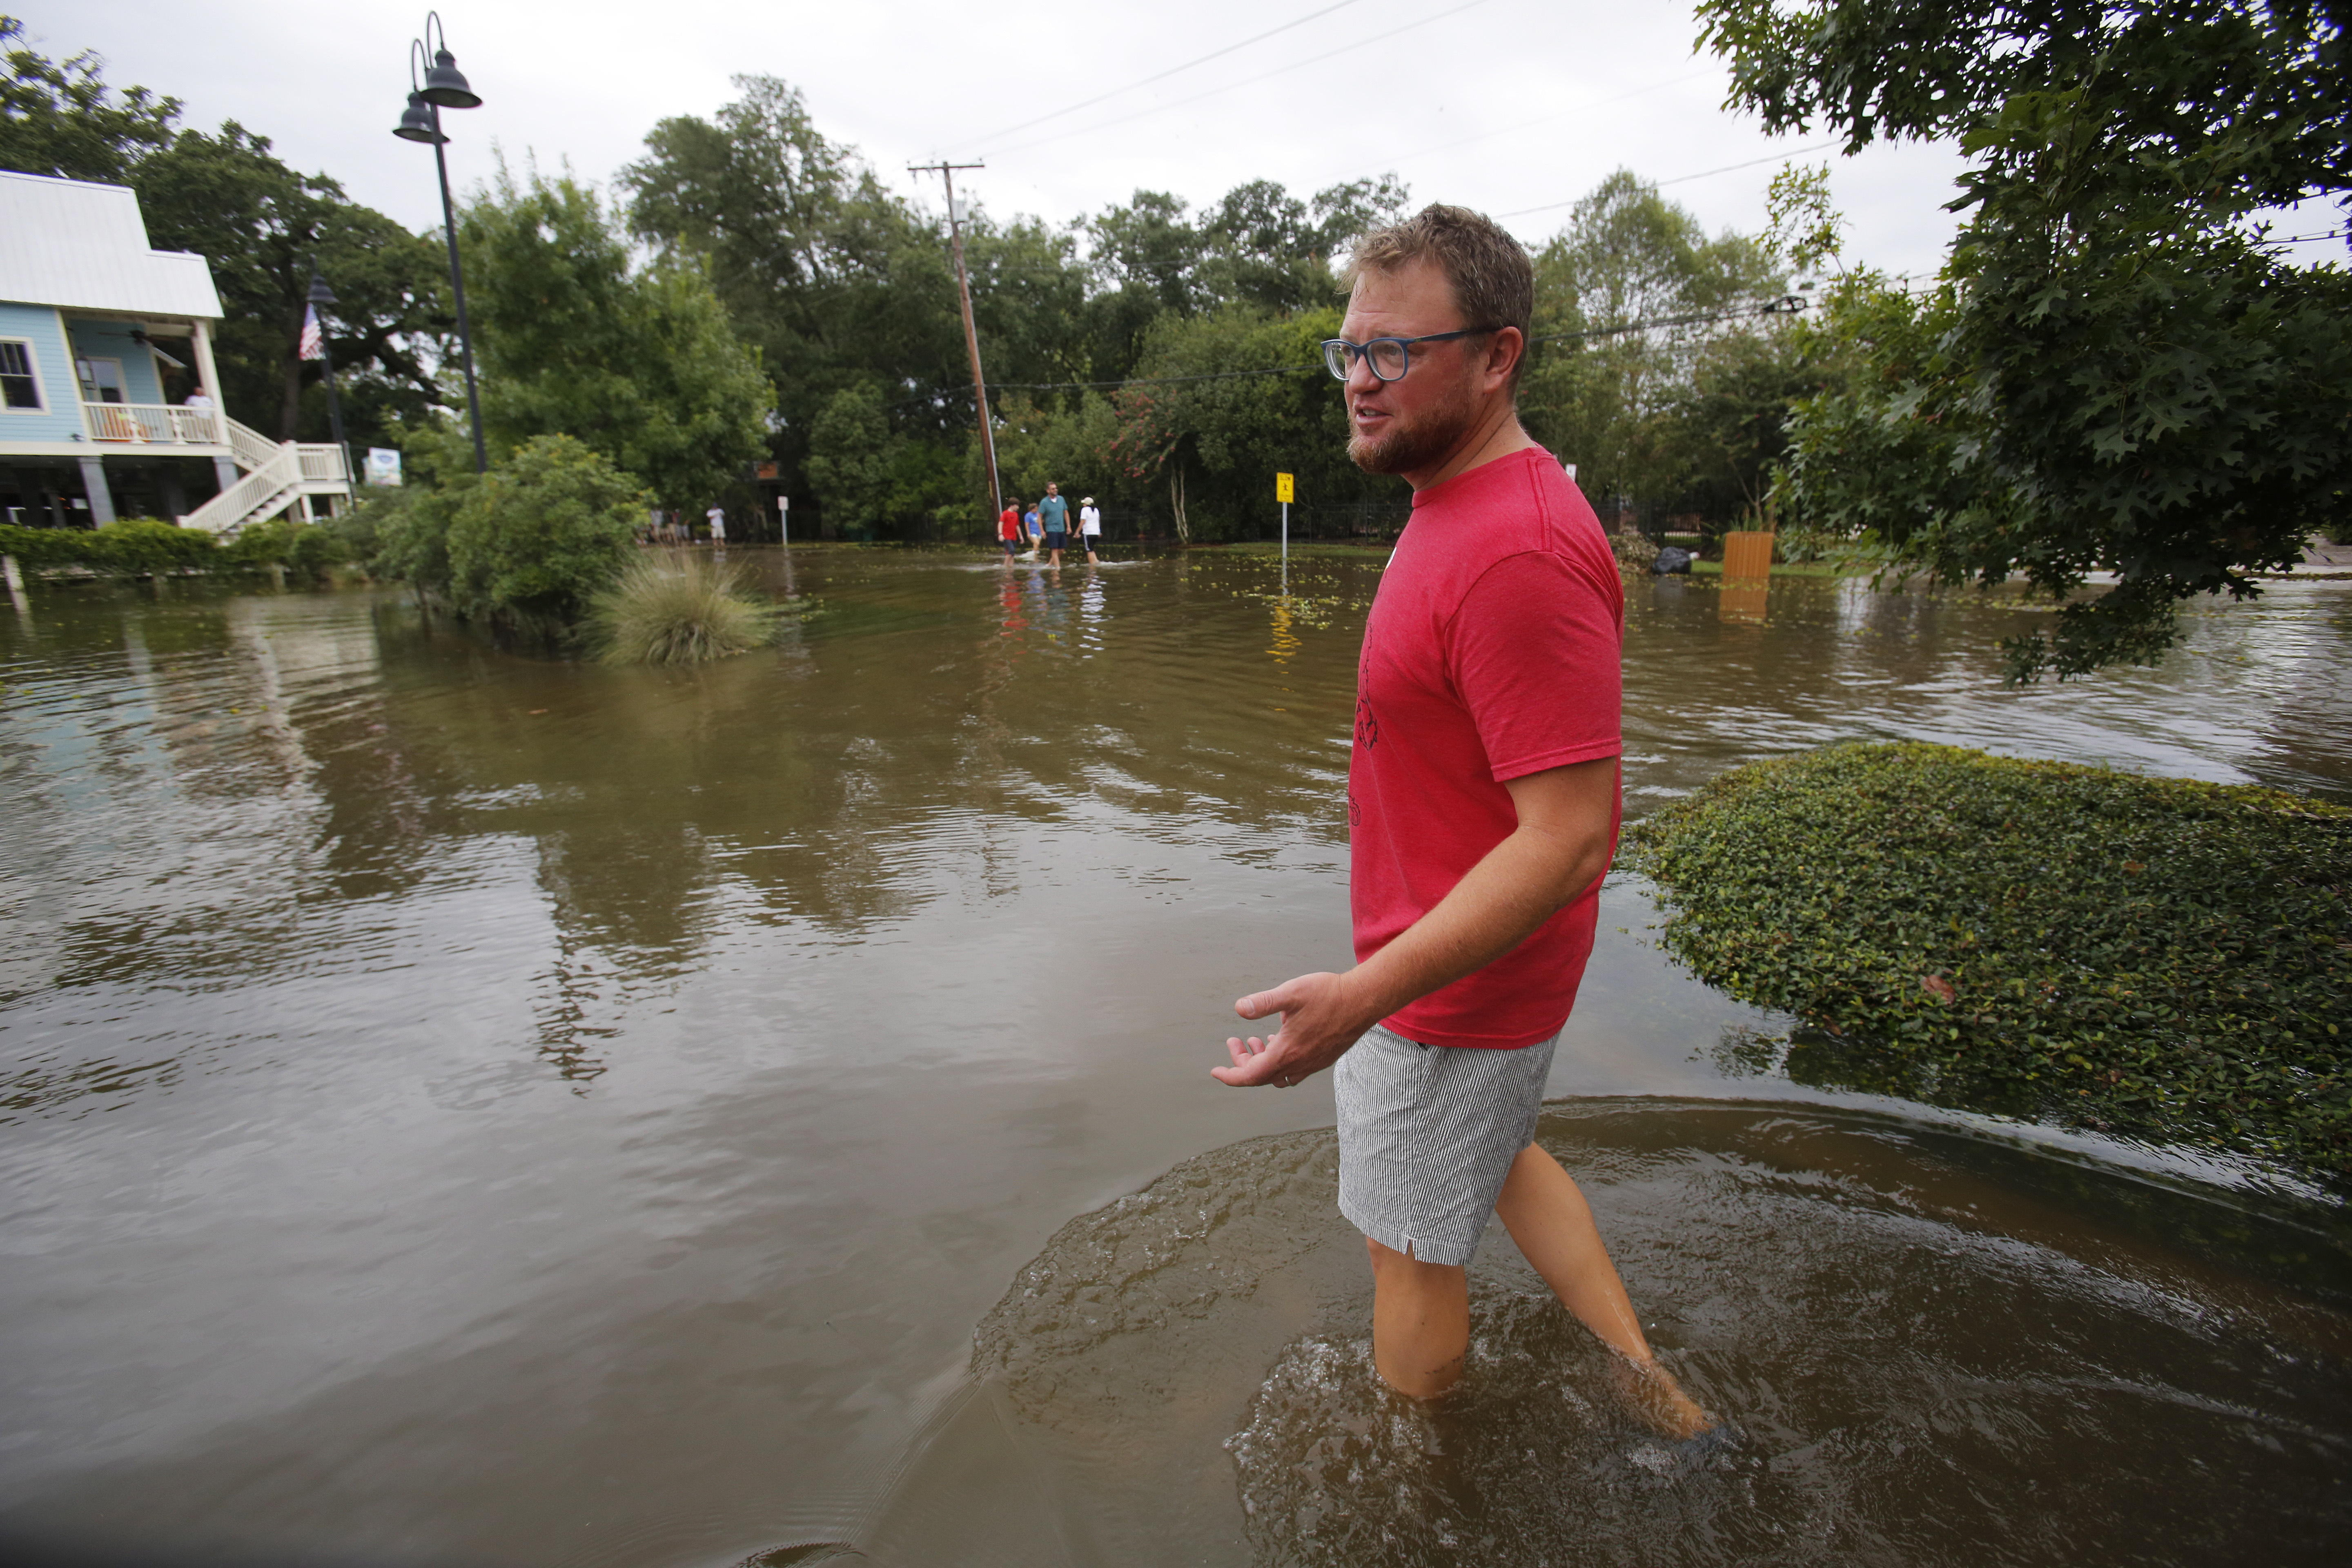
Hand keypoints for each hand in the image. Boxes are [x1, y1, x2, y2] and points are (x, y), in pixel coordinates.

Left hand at [1212, 971, 1374, 1087]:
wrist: (1364, 999)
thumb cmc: (1329, 994)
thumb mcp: (1291, 993)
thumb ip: (1263, 1003)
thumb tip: (1239, 1008)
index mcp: (1287, 1052)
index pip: (1250, 1075)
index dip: (1230, 1075)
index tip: (1215, 1071)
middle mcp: (1300, 1064)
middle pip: (1262, 1076)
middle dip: (1243, 1062)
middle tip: (1235, 1042)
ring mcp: (1313, 1063)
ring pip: (1279, 1075)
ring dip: (1262, 1062)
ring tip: (1256, 1039)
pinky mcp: (1323, 1058)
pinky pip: (1295, 1070)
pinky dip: (1281, 1060)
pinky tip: (1280, 1038)